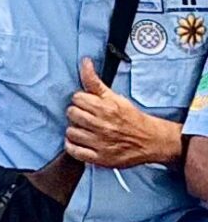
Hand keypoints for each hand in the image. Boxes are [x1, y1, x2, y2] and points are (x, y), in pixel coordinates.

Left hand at [65, 57, 183, 169]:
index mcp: (105, 108)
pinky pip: (75, 152)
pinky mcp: (100, 158)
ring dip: (75, 130)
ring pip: (71, 132)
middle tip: (85, 116)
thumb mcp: (114, 96)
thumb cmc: (131, 118)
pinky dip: (73, 146)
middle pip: (72, 114)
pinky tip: (79, 142)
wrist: (150, 140)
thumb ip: (95, 81)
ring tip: (84, 129)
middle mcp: (102, 126)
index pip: (76, 98)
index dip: (81, 100)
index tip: (86, 104)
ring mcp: (100, 143)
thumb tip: (85, 62)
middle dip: (77, 113)